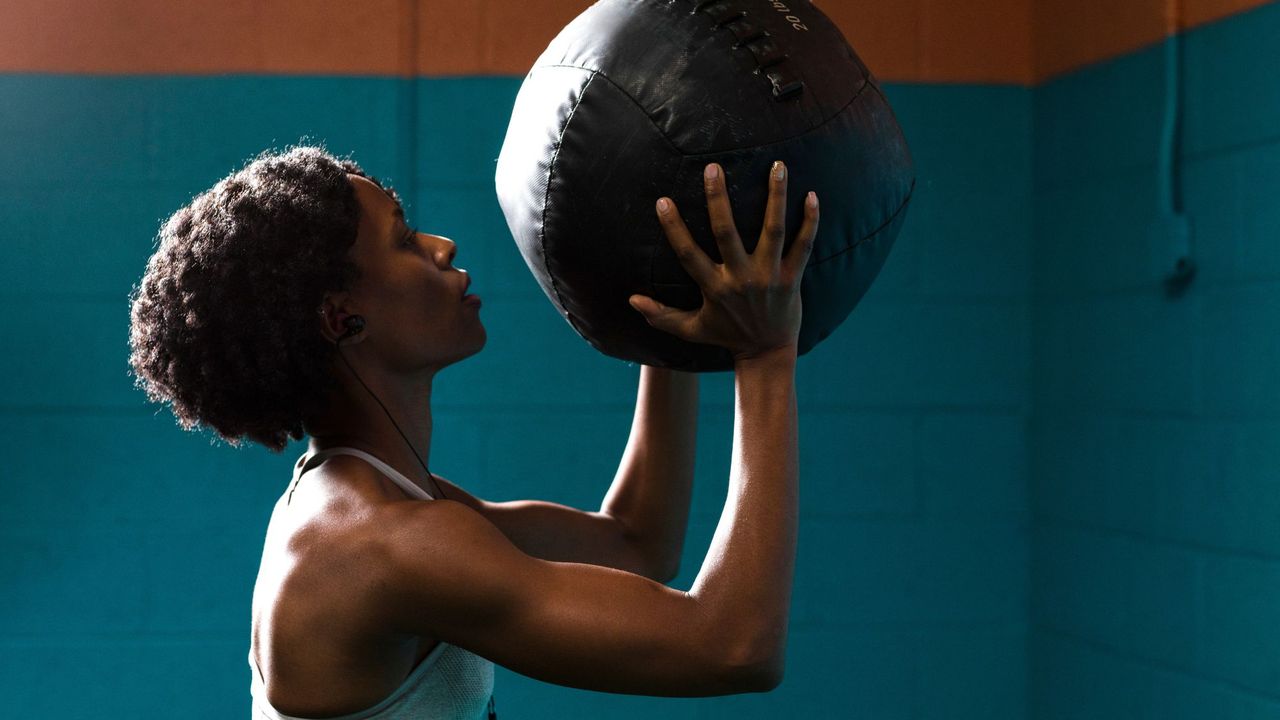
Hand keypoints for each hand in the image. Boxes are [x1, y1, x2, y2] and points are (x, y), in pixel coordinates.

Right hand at [629, 161, 818, 361]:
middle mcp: (741, 279)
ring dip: (776, 197)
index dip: (674, 228)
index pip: (688, 254)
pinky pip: (804, 245)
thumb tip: (632, 300)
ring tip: (778, 165)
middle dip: (719, 199)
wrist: (767, 353)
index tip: (663, 201)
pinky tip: (812, 195)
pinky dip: (811, 221)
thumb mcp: (691, 329)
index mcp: (714, 288)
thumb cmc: (727, 336)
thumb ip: (661, 315)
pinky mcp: (792, 277)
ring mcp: (769, 276)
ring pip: (773, 231)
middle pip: (727, 233)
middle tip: (714, 167)